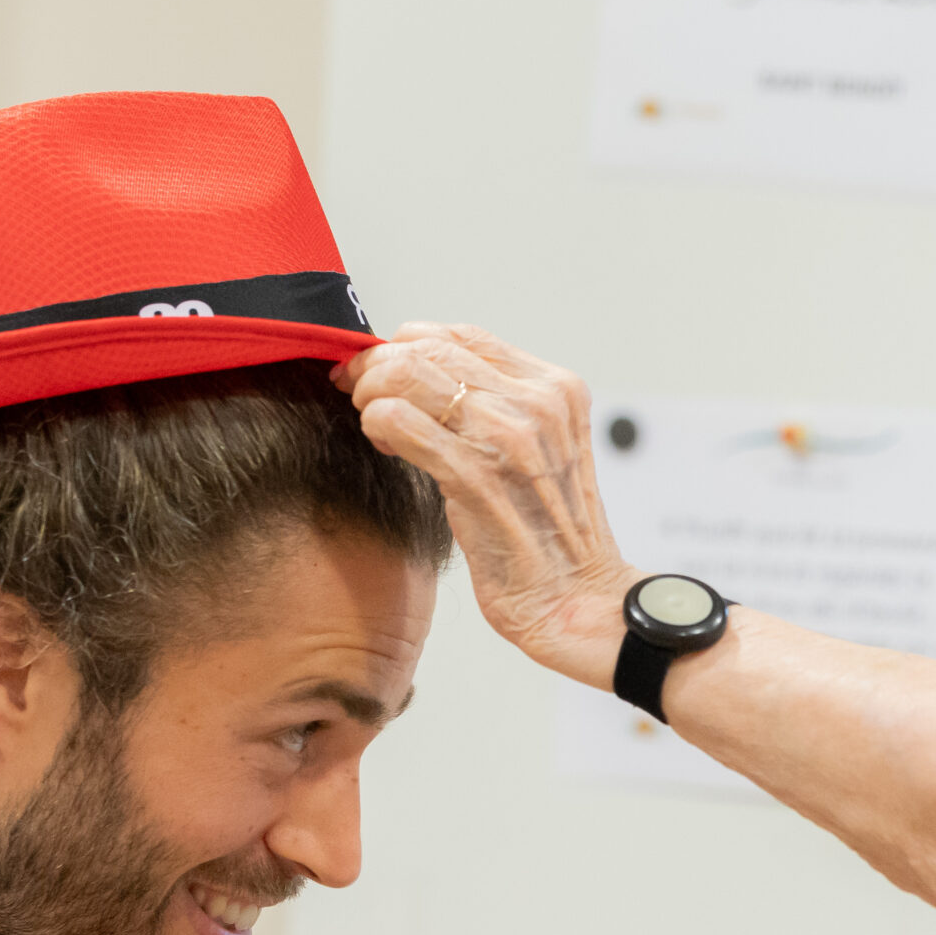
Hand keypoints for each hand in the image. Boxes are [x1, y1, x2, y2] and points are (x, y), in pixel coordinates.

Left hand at [334, 324, 639, 688]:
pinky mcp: (478, 478)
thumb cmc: (547, 537)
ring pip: (407, 375)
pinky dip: (379, 426)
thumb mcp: (538, 452)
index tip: (381, 368)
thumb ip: (495, 409)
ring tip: (375, 424)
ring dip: (373, 394)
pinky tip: (385, 447)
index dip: (407, 342)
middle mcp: (537, 404)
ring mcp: (510, 439)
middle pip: (428, 347)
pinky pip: (401, 424)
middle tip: (358, 393)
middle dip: (378, 366)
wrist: (576, 601)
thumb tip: (423, 377)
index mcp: (556, 389)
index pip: (461, 334)